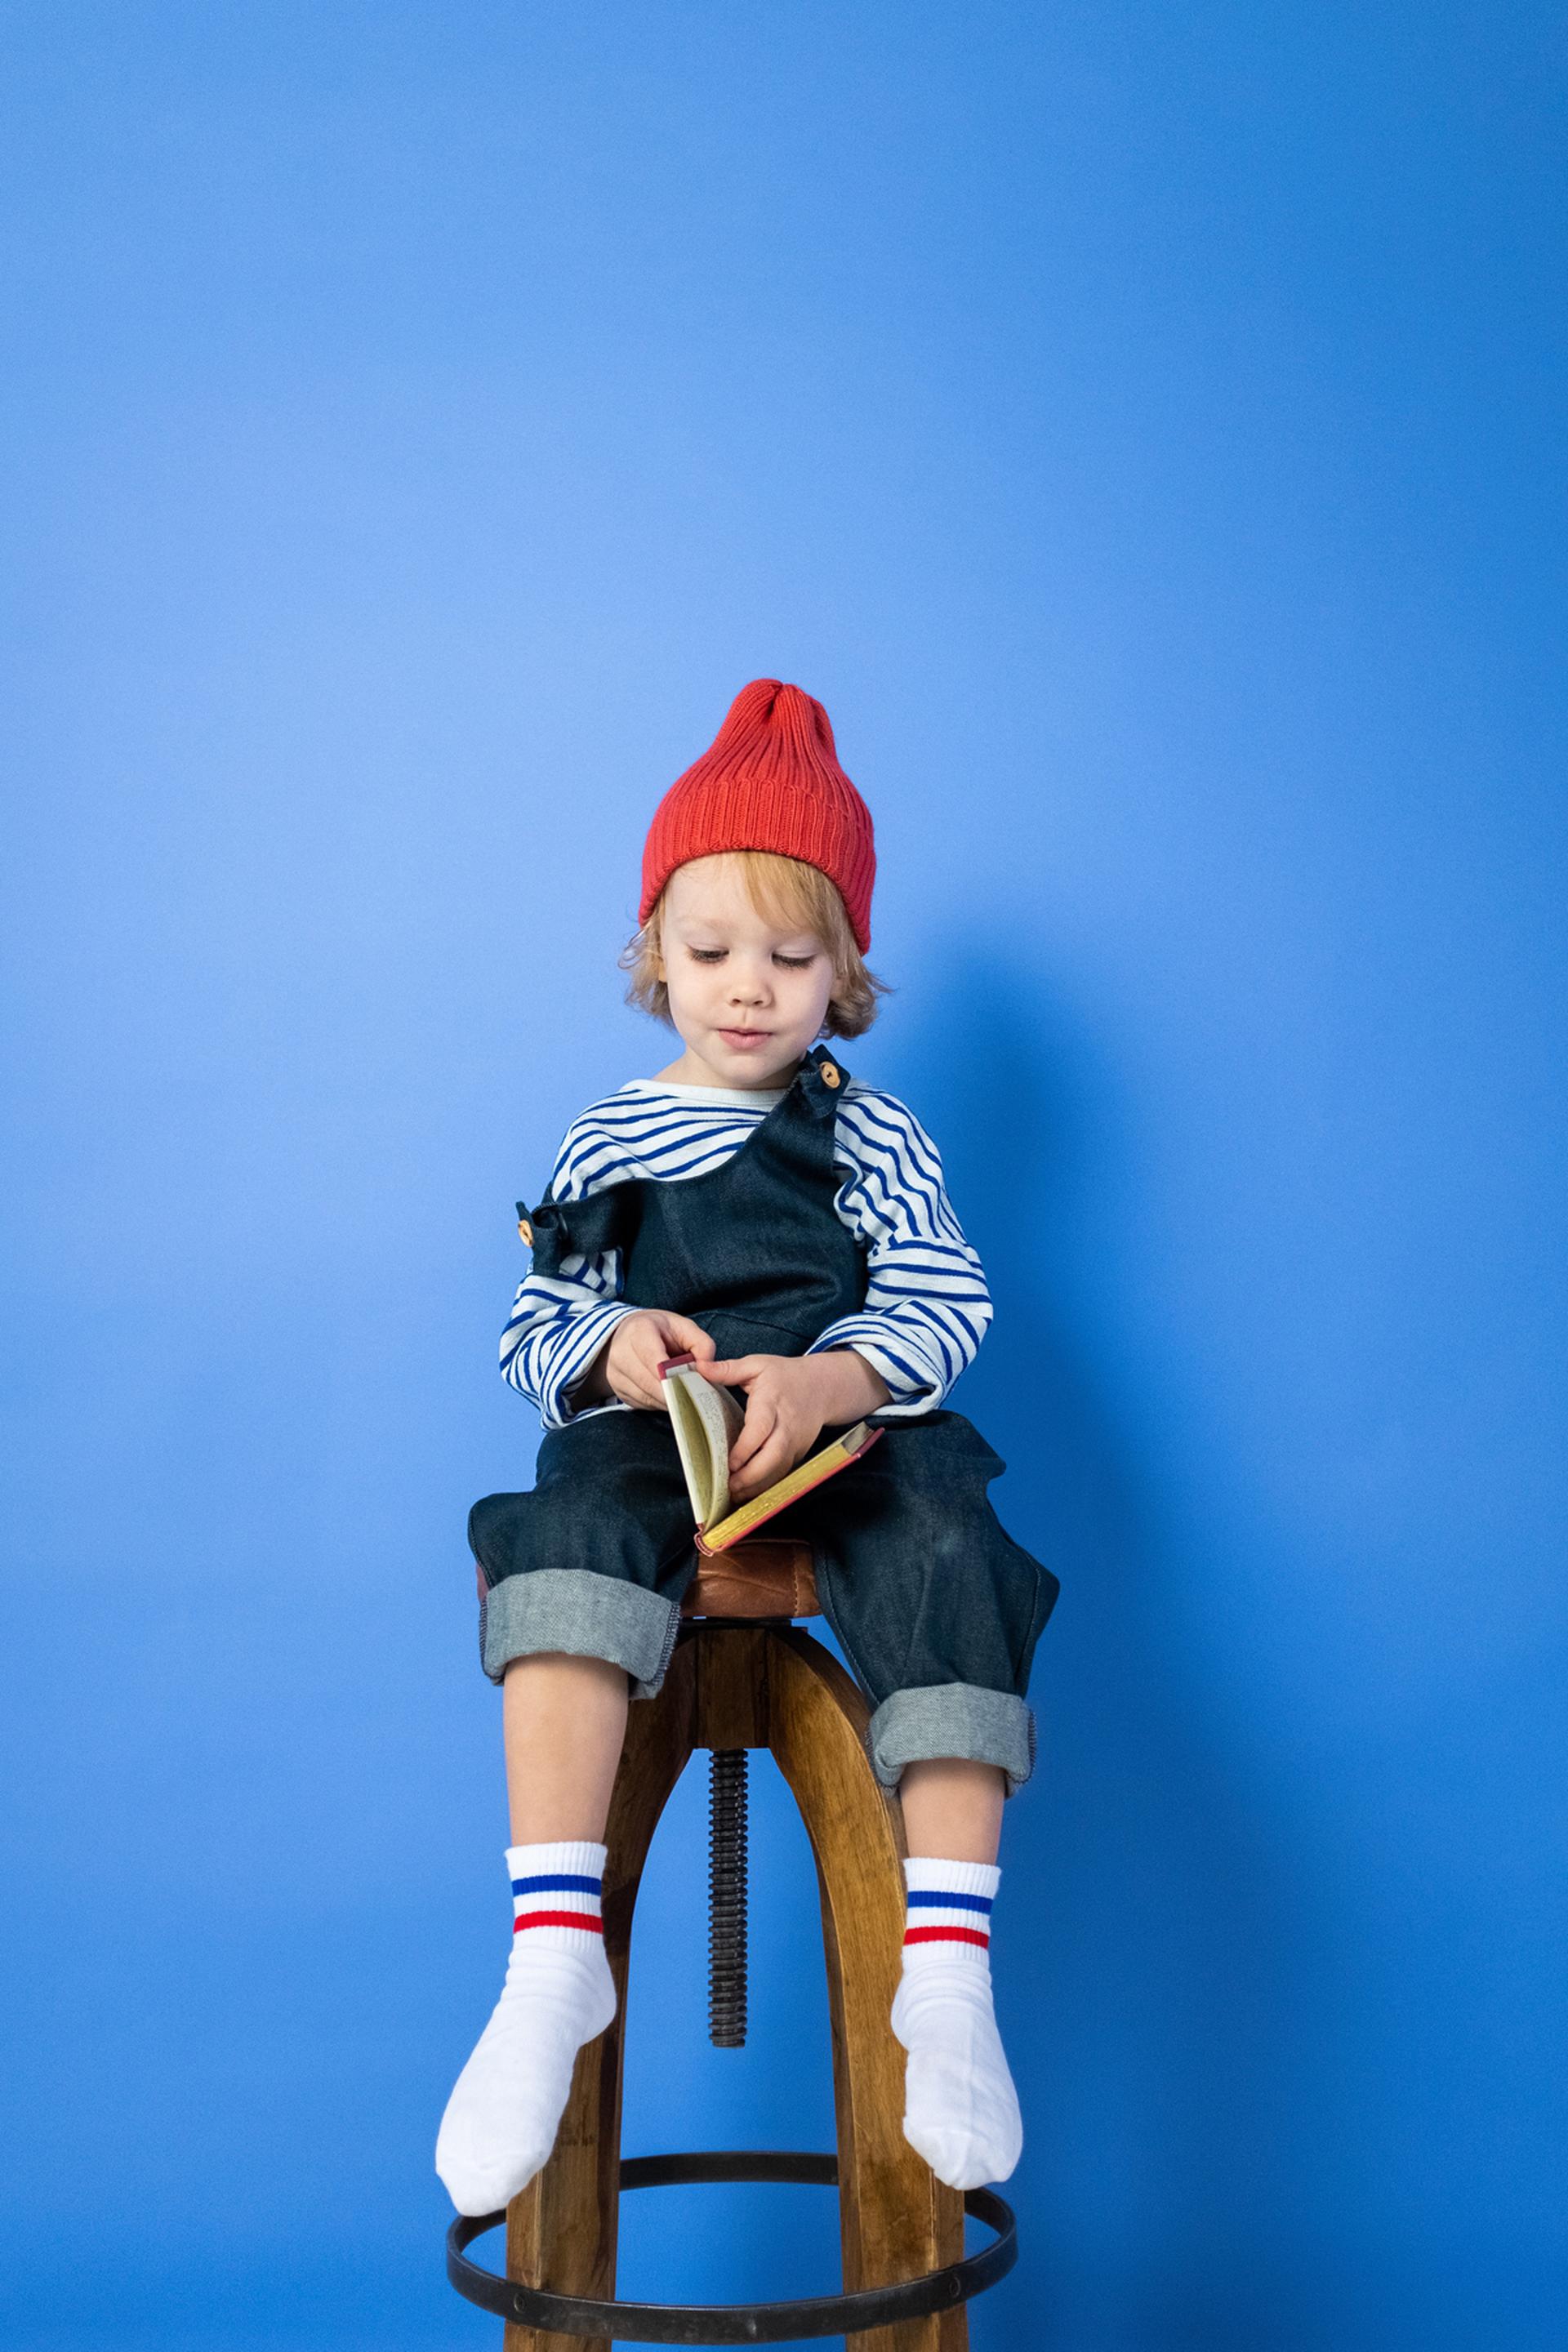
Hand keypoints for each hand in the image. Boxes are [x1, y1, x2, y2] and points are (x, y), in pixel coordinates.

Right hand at [573, 1310, 717, 1411]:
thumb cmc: (659, 1330)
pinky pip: (642, 1404)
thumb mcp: (684, 1327)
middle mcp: (621, 1353)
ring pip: (647, 1397)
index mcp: (639, 1331)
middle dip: (675, 1392)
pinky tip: (668, 1394)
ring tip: (683, 1393)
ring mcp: (615, 1373)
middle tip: (694, 1394)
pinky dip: (658, 1403)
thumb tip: (707, 1368)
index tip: (691, 1385)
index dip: (674, 1377)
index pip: (655, 1361)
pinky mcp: (617, 1390)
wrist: (626, 1334)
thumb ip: (702, 1343)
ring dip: (668, 1400)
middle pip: (650, 1383)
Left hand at [696, 1348, 892, 1505]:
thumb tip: (699, 1367)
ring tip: (734, 1495)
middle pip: (774, 1455)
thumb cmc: (785, 1375)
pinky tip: (748, 1493)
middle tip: (730, 1487)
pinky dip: (767, 1486)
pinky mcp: (798, 1453)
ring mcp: (795, 1442)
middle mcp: (787, 1425)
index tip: (730, 1463)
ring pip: (779, 1469)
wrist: (823, 1387)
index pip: (761, 1428)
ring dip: (758, 1485)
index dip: (746, 1448)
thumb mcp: (757, 1365)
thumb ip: (727, 1369)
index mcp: (773, 1401)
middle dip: (752, 1475)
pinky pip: (783, 1473)